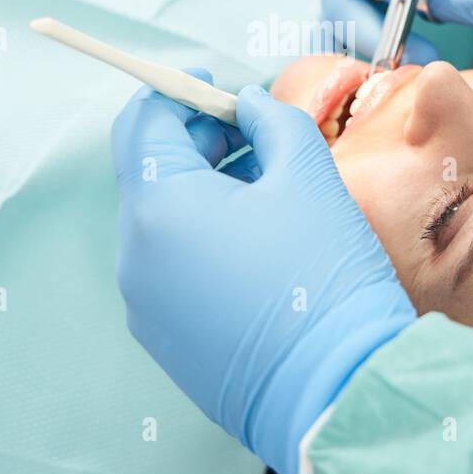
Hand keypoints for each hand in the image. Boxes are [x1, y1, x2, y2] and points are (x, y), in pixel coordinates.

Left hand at [111, 75, 415, 473]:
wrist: (336, 391)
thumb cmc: (324, 282)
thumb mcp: (307, 176)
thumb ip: (272, 121)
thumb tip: (249, 105)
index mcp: (160, 209)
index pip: (143, 123)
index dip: (176, 90)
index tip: (210, 81)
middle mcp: (136, 257)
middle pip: (149, 170)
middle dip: (195, 141)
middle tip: (250, 133)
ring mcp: (145, 303)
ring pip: (161, 220)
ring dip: (202, 189)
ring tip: (265, 190)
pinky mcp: (163, 336)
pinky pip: (170, 266)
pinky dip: (201, 237)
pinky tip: (256, 241)